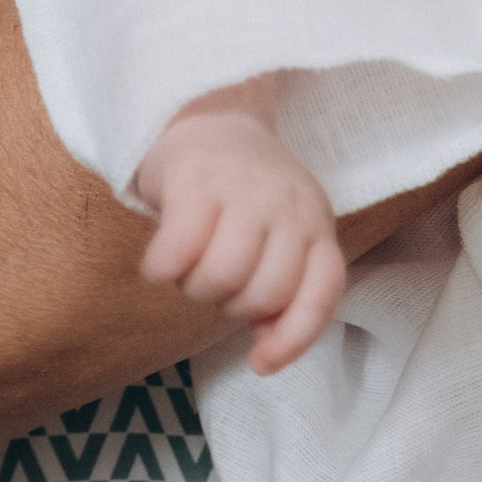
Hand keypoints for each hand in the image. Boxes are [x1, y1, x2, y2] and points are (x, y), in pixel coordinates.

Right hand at [133, 105, 347, 372]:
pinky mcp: (195, 179)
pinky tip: (159, 263)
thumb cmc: (243, 198)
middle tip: (215, 282)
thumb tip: (266, 352)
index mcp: (316, 222)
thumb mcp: (281, 237)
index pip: (322, 292)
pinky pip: (177, 252)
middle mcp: (289, 204)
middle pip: (263, 293)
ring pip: (222, 276)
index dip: (294, 339)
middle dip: (230, 305)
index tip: (260, 363)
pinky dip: (162, 270)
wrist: (209, 119)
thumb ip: (284, 289)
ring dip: (195, 288)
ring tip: (189, 267)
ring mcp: (244, 189)